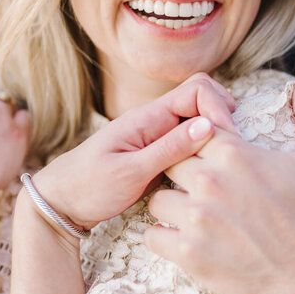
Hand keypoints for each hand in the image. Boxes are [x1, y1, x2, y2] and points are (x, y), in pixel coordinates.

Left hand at [32, 72, 236, 231]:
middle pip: (204, 101)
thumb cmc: (88, 187)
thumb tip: (209, 125)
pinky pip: (190, 143)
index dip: (219, 108)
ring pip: (199, 123)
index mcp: (148, 116)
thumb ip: (169, 150)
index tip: (229, 140)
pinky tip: (211, 173)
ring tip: (227, 164)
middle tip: (234, 152)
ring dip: (217, 136)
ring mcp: (159, 136)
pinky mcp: (159, 154)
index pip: (197, 89)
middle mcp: (156, 121)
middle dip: (225, 119)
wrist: (60, 203)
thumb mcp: (130, 172)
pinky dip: (205, 152)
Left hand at [146, 78, 294, 293]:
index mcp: (234, 153)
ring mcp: (196, 218)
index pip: (193, 131)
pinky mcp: (188, 254)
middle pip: (170, 162)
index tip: (205, 159)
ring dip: (170, 207)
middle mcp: (209, 180)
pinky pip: (152, 236)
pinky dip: (163, 239)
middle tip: (197, 189)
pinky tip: (183, 240)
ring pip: (157, 200)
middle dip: (180, 174)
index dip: (195, 144)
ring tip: (190, 217)